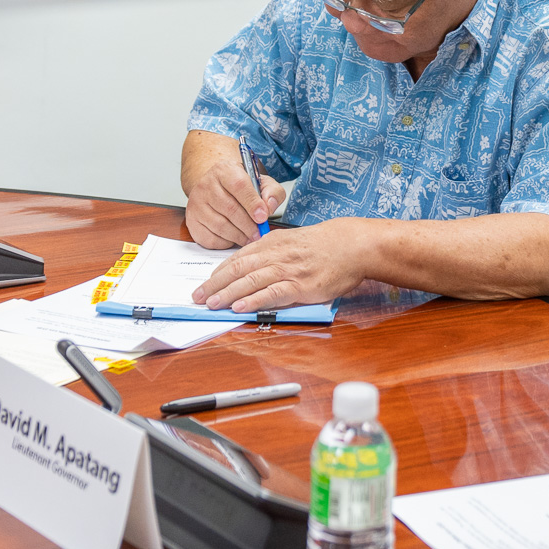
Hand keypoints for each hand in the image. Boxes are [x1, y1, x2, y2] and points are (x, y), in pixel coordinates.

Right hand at [183, 157, 285, 249]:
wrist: (217, 188)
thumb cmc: (240, 187)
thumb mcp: (260, 182)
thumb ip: (271, 192)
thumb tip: (268, 207)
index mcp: (224, 170)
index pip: (239, 185)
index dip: (252, 203)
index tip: (263, 217)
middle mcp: (206, 185)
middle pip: (229, 209)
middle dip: (248, 225)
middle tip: (259, 233)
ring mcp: (196, 203)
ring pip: (220, 225)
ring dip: (239, 236)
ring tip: (250, 237)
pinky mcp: (192, 221)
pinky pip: (210, 238)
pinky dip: (225, 242)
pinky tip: (234, 238)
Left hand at [193, 218, 371, 312]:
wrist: (350, 245)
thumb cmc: (324, 245)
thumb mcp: (292, 241)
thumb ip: (272, 252)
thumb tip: (251, 268)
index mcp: (271, 243)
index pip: (238, 258)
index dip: (218, 273)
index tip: (205, 284)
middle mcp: (275, 255)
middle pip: (238, 270)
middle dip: (215, 284)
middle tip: (198, 297)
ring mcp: (287, 270)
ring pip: (250, 281)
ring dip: (227, 293)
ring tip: (212, 304)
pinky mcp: (300, 285)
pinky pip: (272, 293)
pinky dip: (253, 300)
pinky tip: (240, 306)